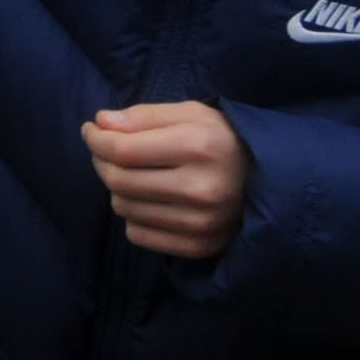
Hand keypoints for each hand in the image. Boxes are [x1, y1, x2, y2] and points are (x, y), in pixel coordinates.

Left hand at [81, 102, 248, 258]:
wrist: (268, 183)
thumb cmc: (222, 140)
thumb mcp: (189, 113)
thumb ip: (143, 116)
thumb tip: (101, 123)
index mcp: (199, 148)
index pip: (122, 150)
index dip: (96, 139)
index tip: (91, 130)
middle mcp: (201, 189)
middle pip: (119, 181)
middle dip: (101, 161)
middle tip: (106, 150)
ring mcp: (201, 223)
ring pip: (124, 208)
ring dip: (117, 188)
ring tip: (132, 174)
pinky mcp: (199, 246)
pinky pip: (138, 235)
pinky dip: (133, 216)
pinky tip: (149, 200)